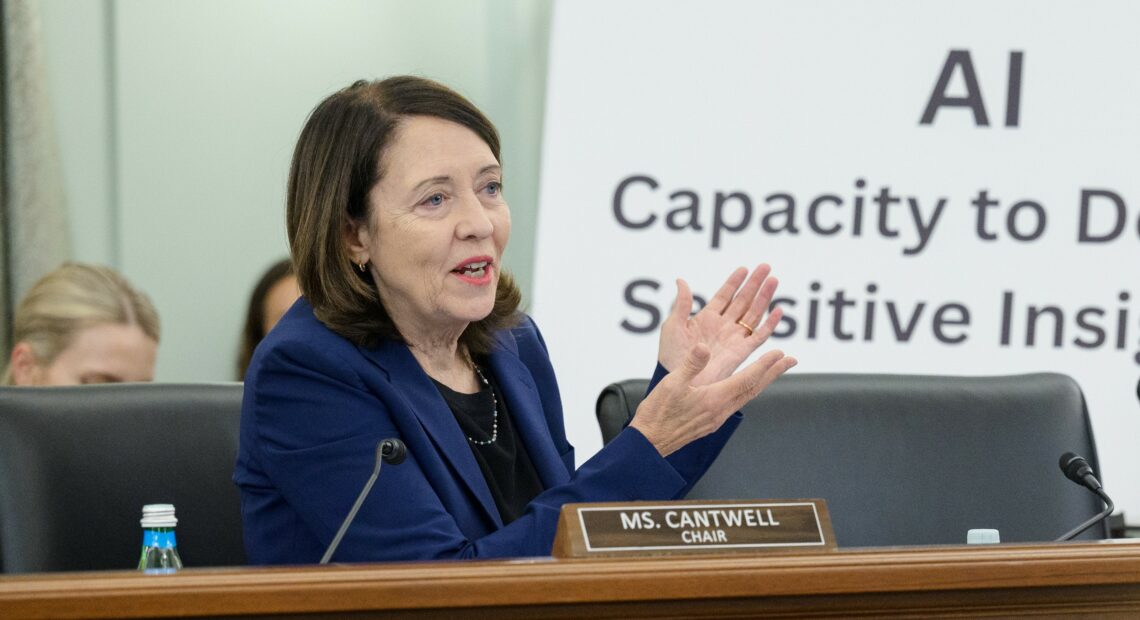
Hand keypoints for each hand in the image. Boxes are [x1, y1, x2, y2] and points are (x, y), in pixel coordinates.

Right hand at [631, 343, 795, 455]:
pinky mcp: (711, 421)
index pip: (747, 379)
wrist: (650, 442)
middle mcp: (721, 410)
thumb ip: (690, 365)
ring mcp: (717, 417)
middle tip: (790, 361)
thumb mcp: (672, 384)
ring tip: (773, 370)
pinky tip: (745, 386)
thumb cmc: (658, 414)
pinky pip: (737, 402)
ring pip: (747, 396)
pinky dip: (747, 389)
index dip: (764, 365)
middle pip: (754, 388)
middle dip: (773, 373)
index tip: (779, 353)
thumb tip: (704, 347)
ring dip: (762, 381)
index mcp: (715, 399)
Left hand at [658, 265, 783, 386]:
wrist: (678, 378)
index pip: (724, 295)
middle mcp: (723, 325)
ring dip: (764, 298)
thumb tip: (681, 280)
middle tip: (765, 267)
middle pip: (743, 300)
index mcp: (707, 317)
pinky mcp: (741, 351)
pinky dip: (769, 325)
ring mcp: (733, 337)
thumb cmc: (671, 355)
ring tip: (773, 280)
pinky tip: (778, 311)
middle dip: (754, 284)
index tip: (744, 268)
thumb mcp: (673, 325)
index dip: (734, 282)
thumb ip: (681, 304)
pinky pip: (759, 336)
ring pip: (753, 314)